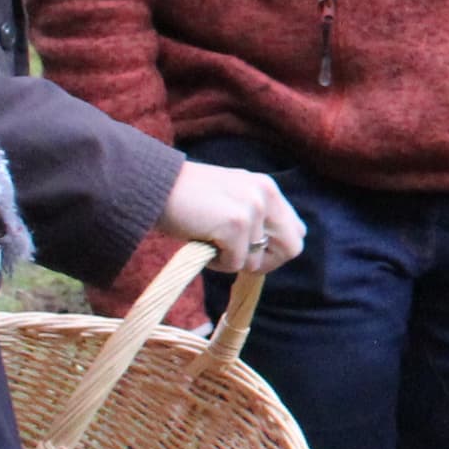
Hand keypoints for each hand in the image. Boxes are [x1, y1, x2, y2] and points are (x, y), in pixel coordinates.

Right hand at [158, 160, 305, 274]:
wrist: (152, 185)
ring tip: (209, 242)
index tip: (252, 254)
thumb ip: (257, 216)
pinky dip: (216, 262)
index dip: (276, 249)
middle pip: (291, 248)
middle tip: (234, 259)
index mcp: (267, 188)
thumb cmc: (187, 198)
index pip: (296, 231)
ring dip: (232, 261)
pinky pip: (235, 263)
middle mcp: (266, 195)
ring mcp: (252, 208)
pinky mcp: (235, 223)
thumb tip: (274, 249)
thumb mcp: (232, 198)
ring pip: (257, 260)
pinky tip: (201, 242)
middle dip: (264, 263)